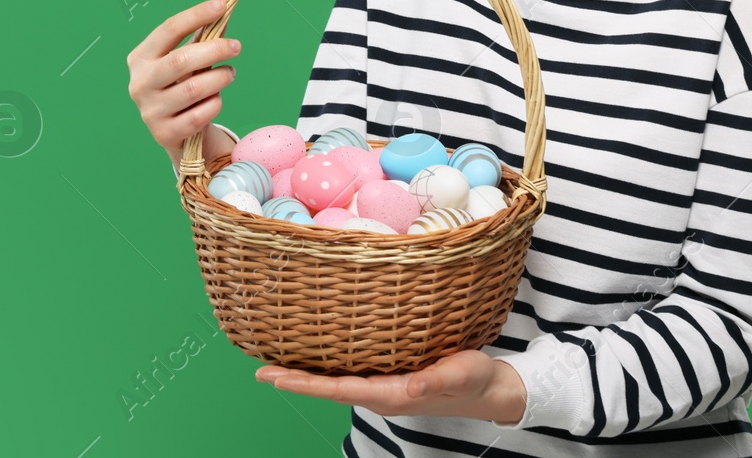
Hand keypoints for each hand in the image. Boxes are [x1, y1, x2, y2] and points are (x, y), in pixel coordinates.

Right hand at [127, 0, 239, 156]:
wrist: (175, 132)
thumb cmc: (181, 85)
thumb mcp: (185, 61)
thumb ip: (200, 39)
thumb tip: (222, 11)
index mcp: (140, 58)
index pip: (169, 29)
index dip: (196, 15)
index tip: (221, 6)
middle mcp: (140, 83)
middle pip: (180, 60)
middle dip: (214, 49)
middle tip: (236, 46)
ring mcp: (149, 110)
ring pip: (193, 89)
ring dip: (219, 78)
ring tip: (229, 73)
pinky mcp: (164, 133)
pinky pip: (199, 115)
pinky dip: (215, 104)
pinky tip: (216, 99)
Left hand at [254, 349, 525, 423]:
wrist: (490, 390)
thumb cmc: (475, 381)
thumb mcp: (460, 375)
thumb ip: (437, 381)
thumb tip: (412, 387)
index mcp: (391, 394)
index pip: (339, 389)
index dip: (307, 383)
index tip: (277, 377)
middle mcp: (381, 393)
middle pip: (329, 388)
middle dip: (295, 379)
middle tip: (260, 371)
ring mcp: (384, 388)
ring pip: (336, 382)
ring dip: (307, 374)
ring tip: (277, 365)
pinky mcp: (390, 378)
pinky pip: (349, 374)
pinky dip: (327, 368)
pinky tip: (316, 358)